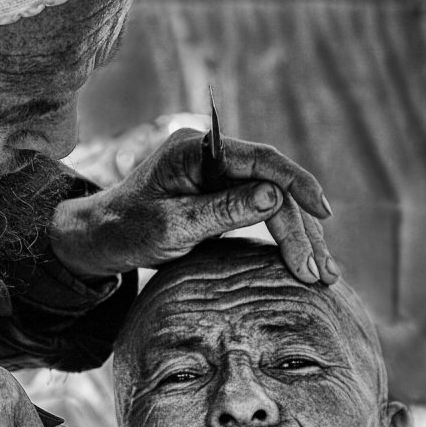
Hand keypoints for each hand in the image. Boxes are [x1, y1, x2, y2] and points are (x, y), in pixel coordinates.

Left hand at [50, 128, 338, 283]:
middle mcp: (213, 157)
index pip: (260, 160)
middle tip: (316, 272)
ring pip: (274, 204)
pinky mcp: (223, 198)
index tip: (321, 213)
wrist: (101, 238)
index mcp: (196, 150)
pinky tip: (306, 262)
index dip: (296, 184)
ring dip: (300, 238)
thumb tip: (274, 197)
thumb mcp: (171, 226)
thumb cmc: (126, 230)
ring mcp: (220, 177)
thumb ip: (221, 211)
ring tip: (324, 276)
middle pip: (273, 188)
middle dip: (299, 230)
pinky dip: (284, 239)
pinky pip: (263, 214)